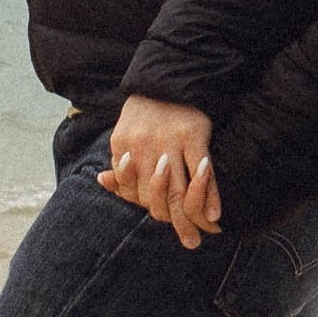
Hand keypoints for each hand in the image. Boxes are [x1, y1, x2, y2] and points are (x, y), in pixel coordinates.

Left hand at [101, 95, 219, 247]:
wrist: (169, 75)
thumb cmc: (145, 110)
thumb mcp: (124, 132)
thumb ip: (119, 159)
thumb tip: (102, 181)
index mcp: (123, 147)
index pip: (135, 192)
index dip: (152, 209)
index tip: (167, 221)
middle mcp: (144, 148)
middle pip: (157, 197)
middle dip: (174, 222)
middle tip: (190, 241)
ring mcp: (170, 143)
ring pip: (179, 190)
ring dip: (191, 217)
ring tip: (202, 234)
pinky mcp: (193, 135)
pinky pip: (201, 172)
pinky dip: (209, 195)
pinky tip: (215, 213)